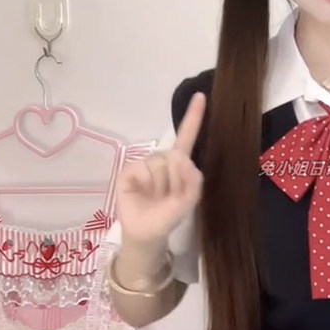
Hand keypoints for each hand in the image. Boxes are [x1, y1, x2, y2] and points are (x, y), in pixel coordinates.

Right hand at [115, 92, 205, 251]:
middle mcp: (162, 158)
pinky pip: (141, 169)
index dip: (194, 116)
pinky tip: (141, 193)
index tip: (201, 95)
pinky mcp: (129, 171)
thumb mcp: (188, 200)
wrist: (147, 233)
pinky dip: (145, 184)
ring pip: (158, 164)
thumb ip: (193, 180)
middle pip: (174, 157)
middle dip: (174, 180)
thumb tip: (181, 158)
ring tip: (155, 197)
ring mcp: (144, 164)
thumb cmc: (168, 215)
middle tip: (167, 197)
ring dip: (160, 185)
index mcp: (179, 163)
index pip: (187, 136)